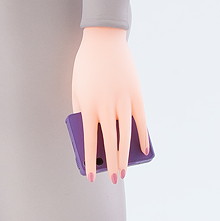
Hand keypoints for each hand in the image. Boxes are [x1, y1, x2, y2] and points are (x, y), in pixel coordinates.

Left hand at [71, 26, 149, 184]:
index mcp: (88, 106)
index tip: (91, 177)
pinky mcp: (136, 94)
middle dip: (112, 164)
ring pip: (126, 135)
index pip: (90, 142)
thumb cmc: (85, 66)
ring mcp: (123, 101)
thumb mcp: (75, 89)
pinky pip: (141, 120)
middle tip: (115, 179)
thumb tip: (87, 132)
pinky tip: (144, 150)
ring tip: (126, 171)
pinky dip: (143, 137)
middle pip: (110, 143)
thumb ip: (80, 110)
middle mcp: (105, 107)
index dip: (91, 161)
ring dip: (126, 156)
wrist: (103, 41)